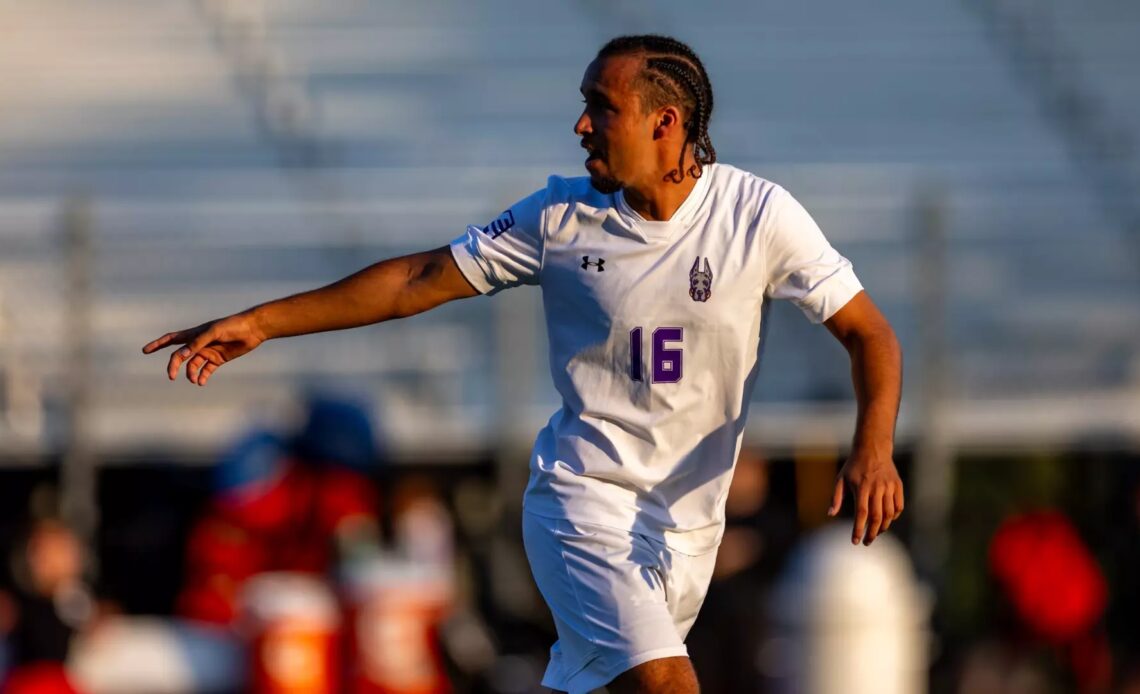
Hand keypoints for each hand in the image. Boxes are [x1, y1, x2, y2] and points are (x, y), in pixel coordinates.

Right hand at [141, 313, 264, 385]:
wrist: (252, 330)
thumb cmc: (232, 326)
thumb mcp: (213, 332)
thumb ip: (197, 343)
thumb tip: (182, 354)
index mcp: (194, 334)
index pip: (171, 339)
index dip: (157, 344)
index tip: (144, 351)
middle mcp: (198, 344)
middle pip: (180, 356)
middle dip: (173, 366)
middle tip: (171, 376)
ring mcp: (208, 352)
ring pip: (193, 366)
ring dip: (190, 374)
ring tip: (194, 380)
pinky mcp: (218, 360)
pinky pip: (206, 371)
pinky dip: (202, 377)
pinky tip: (202, 382)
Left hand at [827, 448, 903, 545]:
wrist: (873, 448)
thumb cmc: (854, 466)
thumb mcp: (841, 479)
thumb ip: (836, 497)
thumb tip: (830, 514)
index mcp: (862, 487)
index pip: (861, 513)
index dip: (858, 529)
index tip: (855, 541)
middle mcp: (877, 488)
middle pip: (877, 517)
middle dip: (872, 533)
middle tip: (867, 542)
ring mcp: (889, 487)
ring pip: (889, 514)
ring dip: (883, 527)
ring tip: (875, 533)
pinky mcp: (898, 485)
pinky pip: (898, 506)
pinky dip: (894, 516)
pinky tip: (887, 521)